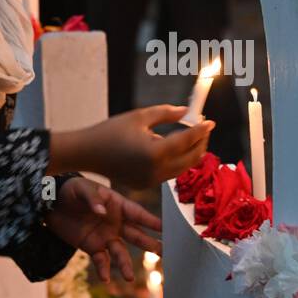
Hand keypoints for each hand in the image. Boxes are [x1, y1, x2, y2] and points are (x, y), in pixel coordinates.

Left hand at [46, 177, 161, 281]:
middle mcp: (115, 223)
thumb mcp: (82, 189)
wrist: (51, 204)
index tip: (165, 227)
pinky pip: (101, 260)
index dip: (151, 220)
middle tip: (163, 252)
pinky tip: (105, 278)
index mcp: (117, 205)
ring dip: (125, 264)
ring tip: (129, 277)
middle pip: (135, 235)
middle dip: (149, 244)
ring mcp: (105, 236)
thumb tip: (102, 212)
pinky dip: (103, 269)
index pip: (137, 214)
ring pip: (120, 252)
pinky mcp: (92, 247)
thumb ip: (93, 199)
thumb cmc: (71, 190)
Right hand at [83, 104, 213, 189]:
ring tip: (192, 136)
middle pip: (191, 159)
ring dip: (191, 153)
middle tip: (204, 128)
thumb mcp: (139, 116)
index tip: (210, 121)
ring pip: (182, 168)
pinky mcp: (146, 185)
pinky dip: (177, 161)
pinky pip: (169, 173)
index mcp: (155, 152)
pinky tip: (176, 147)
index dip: (201, 130)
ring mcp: (152, 181)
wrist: (87, 153)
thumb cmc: (111, 131)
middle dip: (200, 143)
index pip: (187, 141)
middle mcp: (156, 171)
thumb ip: (166, 113)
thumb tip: (186, 112)